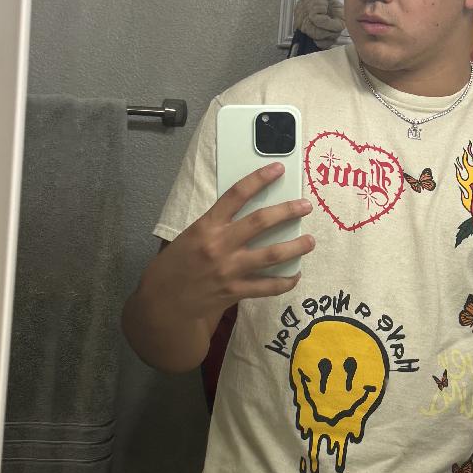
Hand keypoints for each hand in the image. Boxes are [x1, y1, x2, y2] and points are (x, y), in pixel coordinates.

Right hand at [148, 164, 313, 328]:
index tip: (277, 169)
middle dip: (287, 211)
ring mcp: (229, 270)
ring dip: (295, 246)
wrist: (162, 303)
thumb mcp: (189, 236)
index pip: (236, 195)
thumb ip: (215, 225)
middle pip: (261, 222)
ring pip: (271, 254)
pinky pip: (267, 287)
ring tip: (310, 241)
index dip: (259, 179)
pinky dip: (284, 282)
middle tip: (305, 205)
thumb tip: (244, 213)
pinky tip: (294, 276)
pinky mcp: (235, 291)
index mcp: (206, 226)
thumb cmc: (173, 266)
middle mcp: (220, 245)